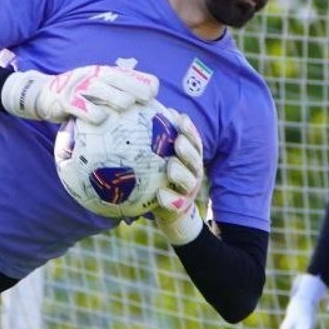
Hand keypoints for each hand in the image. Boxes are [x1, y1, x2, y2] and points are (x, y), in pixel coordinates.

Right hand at [1, 64, 158, 124]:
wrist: (43, 94)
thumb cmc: (77, 98)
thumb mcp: (95, 93)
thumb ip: (113, 97)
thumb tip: (141, 113)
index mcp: (101, 73)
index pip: (124, 73)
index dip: (139, 79)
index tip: (155, 89)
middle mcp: (90, 76)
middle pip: (114, 78)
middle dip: (131, 86)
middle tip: (147, 97)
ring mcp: (77, 87)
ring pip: (97, 89)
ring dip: (113, 96)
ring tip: (127, 105)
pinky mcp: (63, 99)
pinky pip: (77, 105)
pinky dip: (88, 111)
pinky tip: (100, 119)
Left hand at [154, 109, 204, 244]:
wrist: (168, 213)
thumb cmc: (159, 180)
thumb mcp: (157, 161)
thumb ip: (152, 143)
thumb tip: (133, 114)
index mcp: (189, 160)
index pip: (193, 141)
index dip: (189, 129)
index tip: (179, 117)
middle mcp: (193, 174)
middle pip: (195, 160)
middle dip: (188, 149)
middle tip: (177, 141)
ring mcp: (188, 192)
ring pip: (189, 181)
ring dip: (181, 173)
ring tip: (171, 167)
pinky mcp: (180, 208)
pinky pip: (176, 204)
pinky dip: (169, 199)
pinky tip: (160, 194)